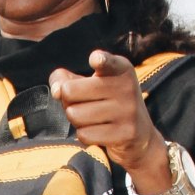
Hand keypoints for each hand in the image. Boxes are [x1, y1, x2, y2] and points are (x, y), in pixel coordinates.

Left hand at [50, 50, 171, 185]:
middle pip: (70, 91)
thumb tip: (56, 91)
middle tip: (82, 103)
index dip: (100, 60)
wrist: (139, 133)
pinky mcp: (126, 133)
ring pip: (75, 115)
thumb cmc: (105, 102)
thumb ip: (64, 79)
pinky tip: (98, 131)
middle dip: (67, 101)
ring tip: (91, 117)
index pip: (107, 63)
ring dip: (75, 119)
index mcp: (120, 69)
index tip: (96, 60)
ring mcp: (128, 111)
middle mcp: (127, 87)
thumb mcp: (89, 84)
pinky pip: (85, 134)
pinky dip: (84, 135)